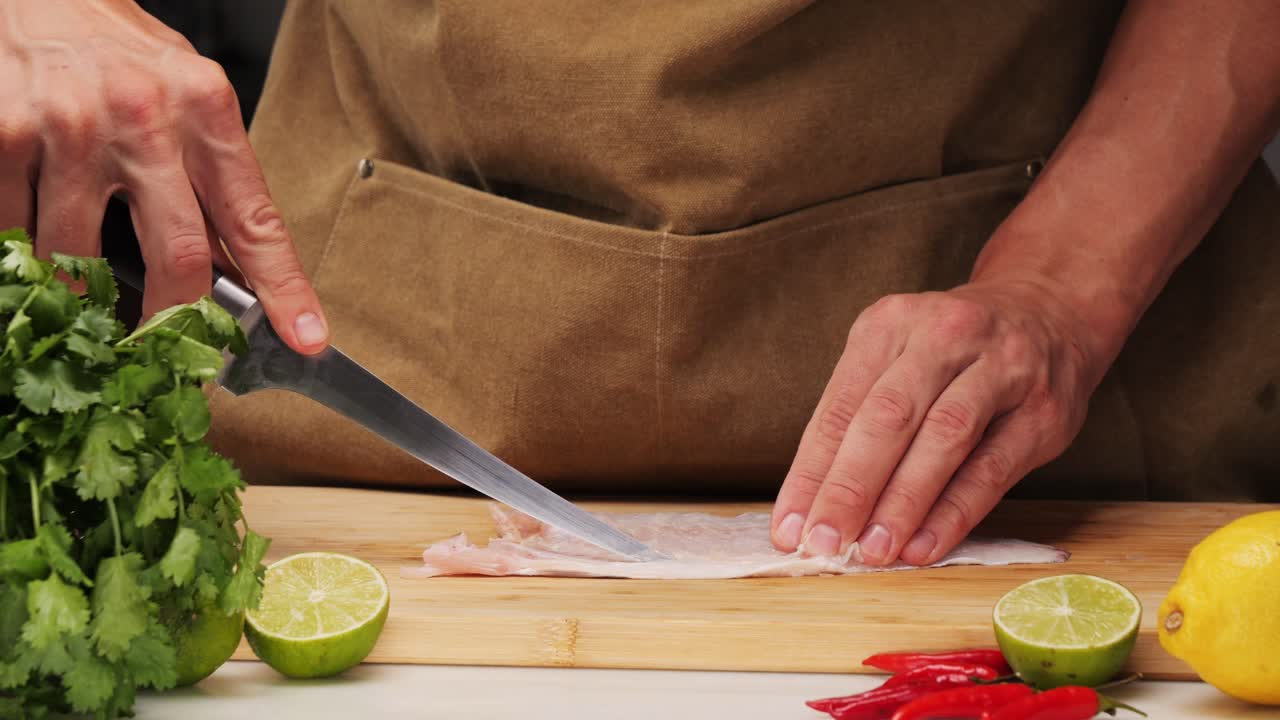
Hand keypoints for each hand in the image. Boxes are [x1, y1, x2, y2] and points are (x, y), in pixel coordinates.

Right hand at [0, 0, 327, 352]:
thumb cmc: (116, 48)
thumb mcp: (186, 92)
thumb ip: (209, 170)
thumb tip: (233, 262)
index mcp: (206, 108)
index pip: (256, 219)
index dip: (286, 288)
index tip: (308, 338)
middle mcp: (145, 117)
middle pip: (177, 257)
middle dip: (172, 320)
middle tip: (163, 346)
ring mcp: (71, 126)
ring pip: (80, 257)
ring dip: (78, 287)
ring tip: (78, 276)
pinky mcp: (4, 134)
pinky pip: (15, 229)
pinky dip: (23, 247)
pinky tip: (32, 229)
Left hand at [770, 280, 1104, 565]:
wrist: (1048, 312)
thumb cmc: (950, 352)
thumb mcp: (895, 358)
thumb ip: (856, 419)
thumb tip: (812, 504)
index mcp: (890, 323)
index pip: (840, 406)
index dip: (811, 471)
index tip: (787, 526)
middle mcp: (944, 336)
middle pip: (888, 417)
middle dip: (850, 487)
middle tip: (823, 542)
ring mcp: (1001, 369)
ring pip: (943, 439)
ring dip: (902, 502)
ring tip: (872, 551)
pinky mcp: (1041, 412)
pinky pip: (991, 469)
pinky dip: (953, 512)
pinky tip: (923, 546)